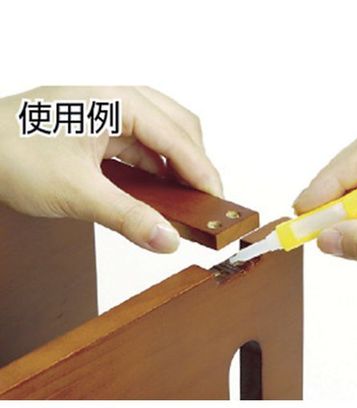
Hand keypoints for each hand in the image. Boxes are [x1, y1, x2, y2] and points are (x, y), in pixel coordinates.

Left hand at [0, 86, 222, 251]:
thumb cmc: (8, 153)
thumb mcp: (77, 192)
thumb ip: (128, 217)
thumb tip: (168, 239)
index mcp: (117, 103)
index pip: (178, 137)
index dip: (203, 171)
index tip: (218, 201)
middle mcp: (117, 103)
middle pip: (179, 127)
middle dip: (196, 162)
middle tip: (205, 199)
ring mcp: (108, 115)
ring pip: (161, 135)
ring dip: (178, 166)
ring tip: (186, 198)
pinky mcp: (99, 131)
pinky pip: (141, 147)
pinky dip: (156, 169)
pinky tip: (157, 191)